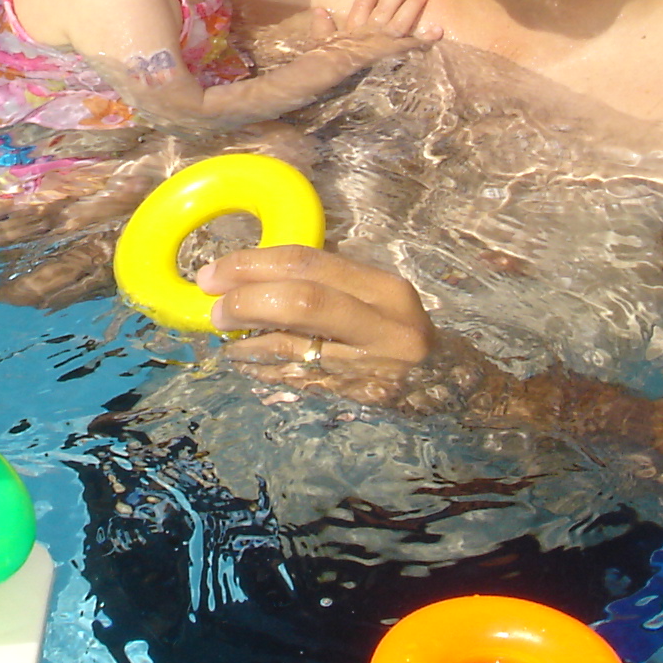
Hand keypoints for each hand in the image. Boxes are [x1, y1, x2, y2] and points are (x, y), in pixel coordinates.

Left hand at [201, 243, 436, 403]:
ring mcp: (373, 366)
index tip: (213, 273)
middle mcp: (384, 324)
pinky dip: (264, 368)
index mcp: (384, 288)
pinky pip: (297, 380)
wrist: (449, 384)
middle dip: (246, 301)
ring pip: (294, 348)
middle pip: (301, 301)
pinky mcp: (359, 398)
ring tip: (227, 337)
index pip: (306, 263)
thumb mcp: (375, 299)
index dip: (252, 265)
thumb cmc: (396, 330)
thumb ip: (326, 284)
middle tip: (214, 308)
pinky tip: (248, 361)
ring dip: (247, 343)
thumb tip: (249, 277)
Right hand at [311, 0, 435, 65]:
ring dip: (413, 5)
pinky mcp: (393, 54)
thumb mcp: (321, 42)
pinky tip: (438, 30)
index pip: (363, 4)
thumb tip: (318, 10)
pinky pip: (413, 45)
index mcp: (354, 28)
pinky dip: (426, 38)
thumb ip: (322, 27)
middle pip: (387, 7)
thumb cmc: (325, 61)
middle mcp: (370, 31)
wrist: (331, 70)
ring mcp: (383, 41)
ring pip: (401, 20)